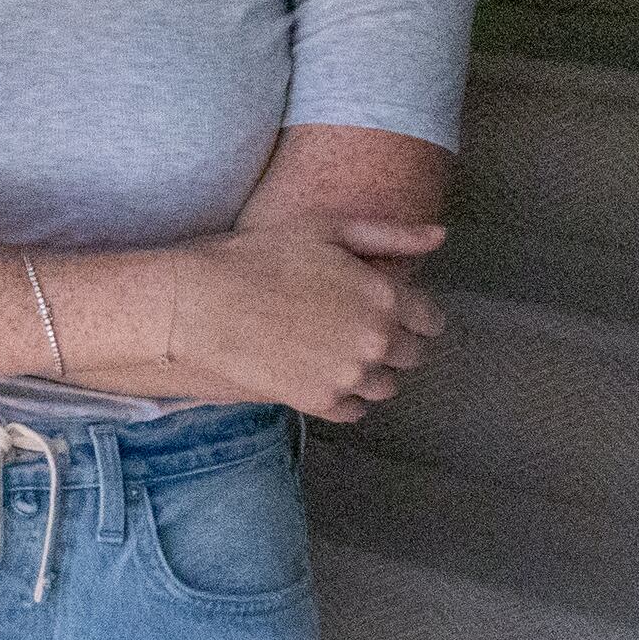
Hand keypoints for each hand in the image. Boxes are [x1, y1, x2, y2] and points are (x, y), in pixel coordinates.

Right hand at [168, 217, 447, 419]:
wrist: (198, 304)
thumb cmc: (257, 256)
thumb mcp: (324, 229)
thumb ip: (390, 236)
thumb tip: (440, 236)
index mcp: (385, 295)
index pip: (430, 320)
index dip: (410, 314)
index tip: (382, 310)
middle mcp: (377, 339)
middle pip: (411, 356)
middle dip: (390, 344)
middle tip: (350, 330)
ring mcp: (350, 375)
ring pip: (385, 386)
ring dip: (369, 372)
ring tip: (331, 354)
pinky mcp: (321, 401)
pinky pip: (354, 410)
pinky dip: (343, 396)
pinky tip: (315, 374)